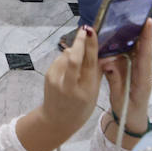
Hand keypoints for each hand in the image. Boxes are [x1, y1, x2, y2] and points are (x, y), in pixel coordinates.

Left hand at [37, 25, 102, 146]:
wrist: (56, 120)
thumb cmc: (80, 108)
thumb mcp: (94, 94)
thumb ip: (97, 73)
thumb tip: (103, 52)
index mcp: (86, 91)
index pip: (89, 64)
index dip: (91, 46)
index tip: (91, 31)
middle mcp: (70, 85)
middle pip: (74, 57)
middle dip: (79, 41)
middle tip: (85, 29)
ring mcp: (56, 80)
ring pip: (66, 55)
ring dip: (74, 50)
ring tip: (80, 53)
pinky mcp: (48, 76)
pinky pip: (60, 59)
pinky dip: (66, 57)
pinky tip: (70, 63)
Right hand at [100, 19, 151, 138]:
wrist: (132, 123)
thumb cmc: (127, 112)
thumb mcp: (119, 98)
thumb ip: (114, 80)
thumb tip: (108, 62)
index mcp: (142, 80)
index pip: (145, 55)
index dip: (146, 38)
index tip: (148, 21)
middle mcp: (143, 72)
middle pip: (144, 49)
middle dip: (142, 31)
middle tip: (138, 13)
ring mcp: (140, 71)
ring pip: (138, 50)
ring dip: (135, 36)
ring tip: (129, 19)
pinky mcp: (134, 71)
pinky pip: (132, 56)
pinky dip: (127, 45)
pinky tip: (120, 36)